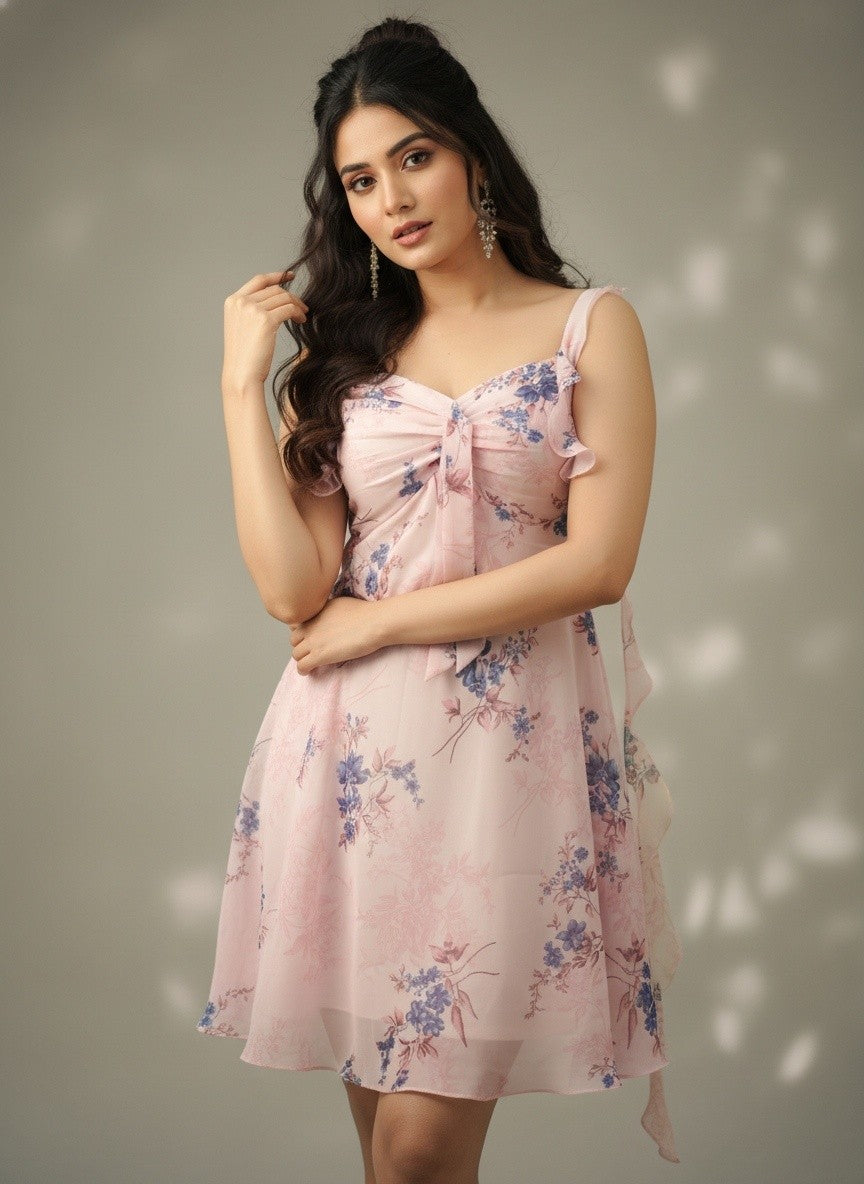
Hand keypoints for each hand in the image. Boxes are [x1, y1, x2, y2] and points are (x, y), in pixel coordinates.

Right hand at [221, 270, 308, 392]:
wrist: (241, 375)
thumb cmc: (244, 357)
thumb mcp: (243, 327)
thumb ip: (252, 310)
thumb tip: (274, 299)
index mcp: (233, 301)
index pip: (259, 280)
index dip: (276, 276)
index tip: (290, 276)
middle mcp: (241, 302)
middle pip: (274, 289)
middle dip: (291, 297)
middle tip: (303, 307)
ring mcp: (252, 309)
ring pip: (284, 298)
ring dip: (297, 306)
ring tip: (303, 316)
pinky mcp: (265, 320)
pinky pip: (289, 309)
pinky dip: (298, 313)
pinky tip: (301, 321)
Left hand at [288, 595, 384, 673]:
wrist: (374, 623)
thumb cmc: (366, 613)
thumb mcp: (340, 604)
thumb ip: (328, 611)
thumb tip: (329, 618)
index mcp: (316, 612)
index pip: (298, 626)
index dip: (304, 635)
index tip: (311, 640)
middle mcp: (310, 625)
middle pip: (294, 640)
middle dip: (301, 647)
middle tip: (312, 652)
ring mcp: (313, 641)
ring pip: (296, 654)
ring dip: (302, 659)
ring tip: (310, 664)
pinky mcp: (319, 655)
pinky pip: (302, 666)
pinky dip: (303, 670)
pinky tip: (309, 672)